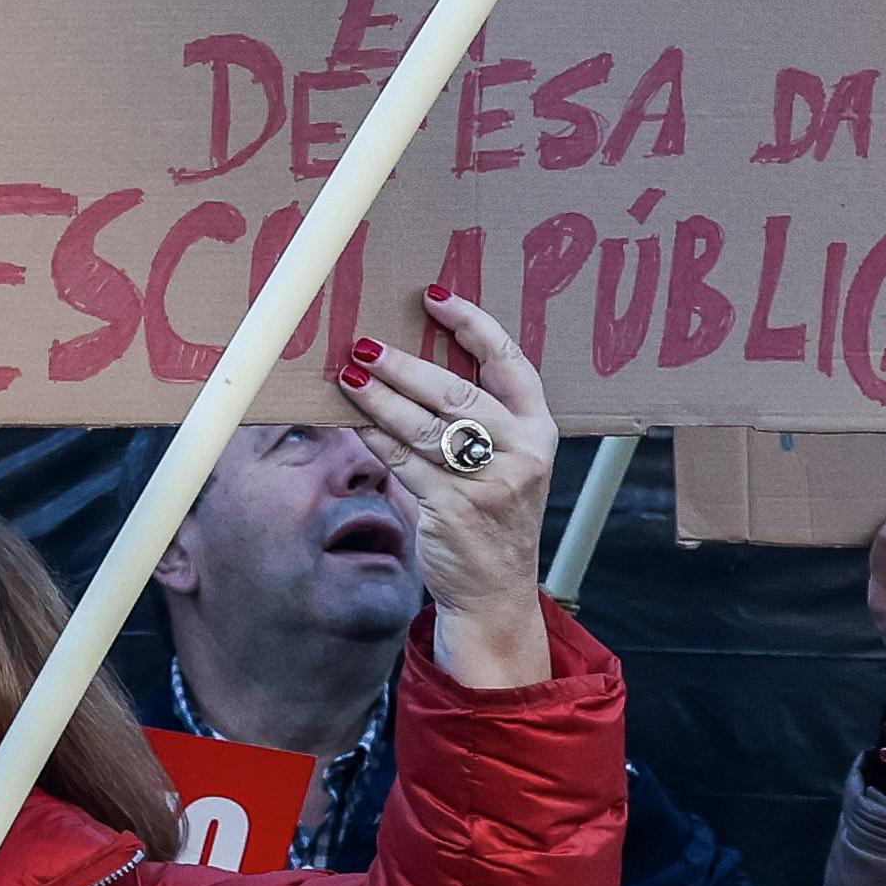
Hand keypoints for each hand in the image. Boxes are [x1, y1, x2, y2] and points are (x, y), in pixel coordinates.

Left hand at [341, 289, 555, 690]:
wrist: (495, 588)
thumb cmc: (489, 514)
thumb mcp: (503, 461)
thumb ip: (473, 420)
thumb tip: (407, 368)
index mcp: (539, 428)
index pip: (510, 361)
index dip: (472, 324)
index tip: (434, 297)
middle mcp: (521, 451)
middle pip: (457, 392)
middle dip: (405, 364)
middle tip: (364, 343)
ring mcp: (488, 482)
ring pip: (422, 426)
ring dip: (378, 397)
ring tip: (346, 374)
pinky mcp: (452, 509)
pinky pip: (401, 462)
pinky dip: (372, 437)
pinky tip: (349, 419)